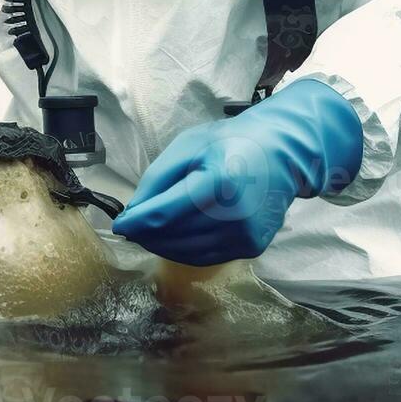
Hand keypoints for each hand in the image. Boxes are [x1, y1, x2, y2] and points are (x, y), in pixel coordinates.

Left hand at [112, 79, 362, 264]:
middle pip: (172, 238)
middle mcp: (234, 216)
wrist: (282, 155)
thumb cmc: (231, 144)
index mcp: (217, 183)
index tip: (118, 224)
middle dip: (146, 234)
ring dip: (162, 245)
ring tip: (152, 230)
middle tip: (132, 225)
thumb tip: (133, 214)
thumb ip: (157, 180)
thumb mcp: (188, 147)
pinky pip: (205, 257)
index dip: (136, 223)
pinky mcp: (252, 249)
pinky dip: (184, 250)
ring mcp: (245, 236)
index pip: (164, 215)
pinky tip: (176, 236)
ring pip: (186, 253)